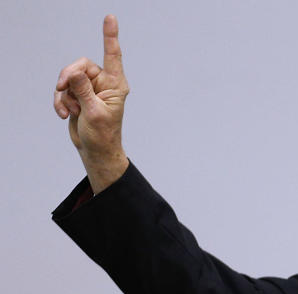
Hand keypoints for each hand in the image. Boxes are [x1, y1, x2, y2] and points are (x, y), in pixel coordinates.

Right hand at [54, 15, 129, 192]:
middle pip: (80, 65)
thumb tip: (75, 72)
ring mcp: (90, 89)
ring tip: (70, 110)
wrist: (95, 150)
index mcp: (115, 85)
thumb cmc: (102, 134)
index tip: (110, 17)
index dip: (110, 36)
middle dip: (68, 77)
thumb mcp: (93, 112)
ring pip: (68, 78)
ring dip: (64, 94)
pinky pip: (63, 90)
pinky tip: (64, 114)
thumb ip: (83, 90)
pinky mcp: (79, 96)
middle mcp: (104, 83)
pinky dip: (60, 101)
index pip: (113, 56)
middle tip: (61, 88)